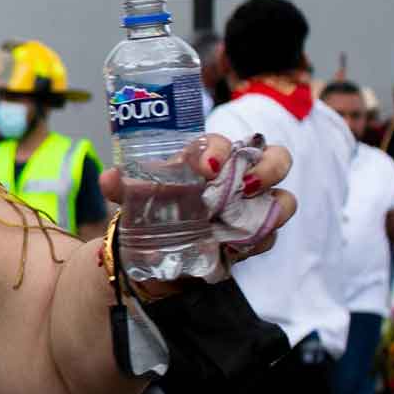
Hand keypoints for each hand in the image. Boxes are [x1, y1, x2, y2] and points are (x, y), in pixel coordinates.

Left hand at [100, 133, 296, 265]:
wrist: (158, 251)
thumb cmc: (154, 209)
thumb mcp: (135, 198)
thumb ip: (123, 187)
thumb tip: (109, 179)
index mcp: (209, 157)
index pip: (222, 143)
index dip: (219, 150)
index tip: (207, 168)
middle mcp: (239, 176)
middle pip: (276, 158)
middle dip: (269, 168)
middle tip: (245, 186)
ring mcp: (252, 206)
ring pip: (284, 199)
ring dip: (273, 208)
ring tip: (243, 221)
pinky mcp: (255, 234)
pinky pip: (269, 235)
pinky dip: (257, 240)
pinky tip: (235, 248)